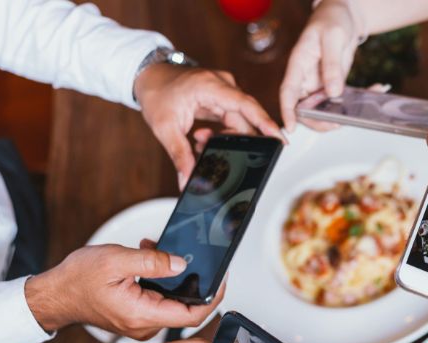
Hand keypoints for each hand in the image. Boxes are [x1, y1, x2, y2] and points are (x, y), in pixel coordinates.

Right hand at [25, 241, 223, 338]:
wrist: (53, 294)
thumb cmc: (76, 281)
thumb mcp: (117, 261)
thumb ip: (153, 262)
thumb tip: (182, 264)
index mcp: (142, 314)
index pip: (193, 315)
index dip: (214, 298)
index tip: (223, 280)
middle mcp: (144, 324)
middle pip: (187, 308)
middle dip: (193, 280)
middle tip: (193, 257)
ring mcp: (140, 322)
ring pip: (173, 301)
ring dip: (174, 276)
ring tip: (159, 252)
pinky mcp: (136, 316)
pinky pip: (159, 300)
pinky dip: (161, 280)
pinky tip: (150, 260)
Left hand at [134, 63, 283, 187]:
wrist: (148, 76)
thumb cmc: (156, 94)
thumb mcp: (165, 128)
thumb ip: (179, 155)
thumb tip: (187, 181)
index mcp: (210, 86)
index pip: (246, 105)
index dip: (265, 123)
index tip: (280, 139)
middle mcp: (222, 85)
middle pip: (246, 117)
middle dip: (237, 140)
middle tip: (223, 157)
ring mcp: (224, 91)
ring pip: (239, 121)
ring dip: (225, 138)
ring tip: (200, 143)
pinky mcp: (222, 98)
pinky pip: (232, 119)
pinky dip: (221, 132)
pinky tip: (204, 138)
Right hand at [280, 0, 361, 131]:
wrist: (344, 14)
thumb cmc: (331, 18)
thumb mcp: (333, 37)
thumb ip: (332, 65)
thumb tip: (332, 91)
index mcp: (298, 64)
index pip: (288, 92)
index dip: (288, 111)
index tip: (291, 127)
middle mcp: (306, 78)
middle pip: (305, 109)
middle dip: (320, 120)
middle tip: (339, 122)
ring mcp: (320, 84)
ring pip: (324, 109)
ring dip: (342, 114)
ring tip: (361, 108)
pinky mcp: (334, 85)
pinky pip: (342, 100)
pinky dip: (358, 100)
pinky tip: (375, 89)